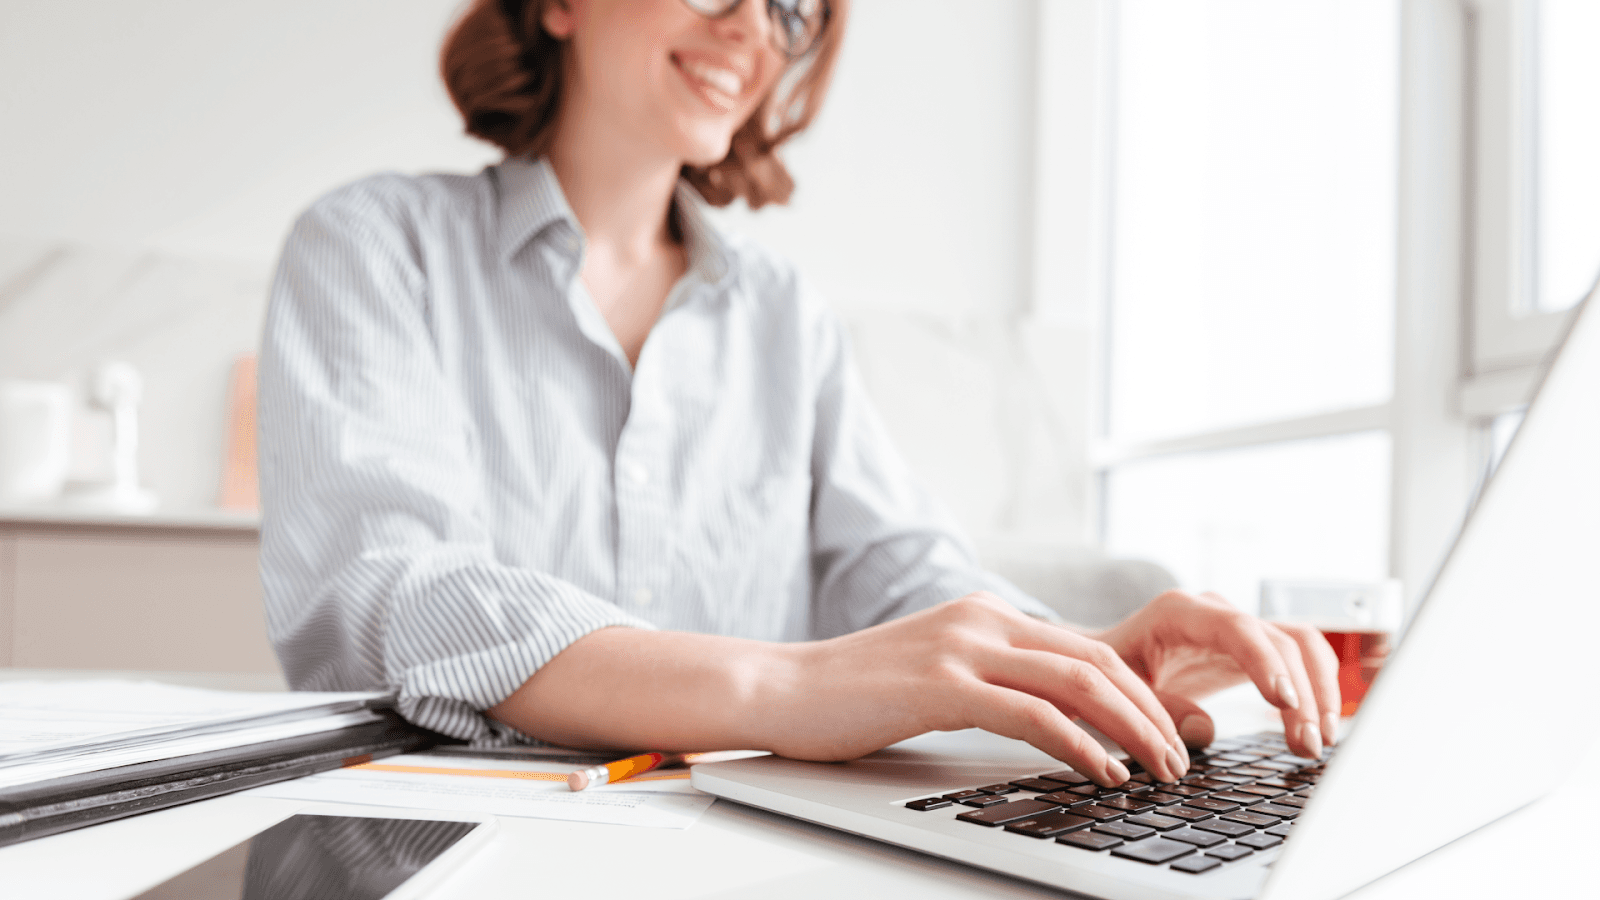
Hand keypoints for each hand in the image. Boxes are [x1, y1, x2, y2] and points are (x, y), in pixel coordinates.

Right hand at [765, 592, 1192, 785]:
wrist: (781, 689)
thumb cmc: (856, 695)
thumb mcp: (938, 675)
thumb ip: (993, 682)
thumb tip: (1054, 721)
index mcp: (988, 615)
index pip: (1088, 649)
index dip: (1141, 694)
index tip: (1170, 735)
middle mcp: (983, 620)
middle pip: (1098, 661)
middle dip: (1153, 714)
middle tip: (1182, 759)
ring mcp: (962, 647)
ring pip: (1078, 682)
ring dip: (1132, 730)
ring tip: (1159, 771)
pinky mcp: (941, 685)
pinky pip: (1031, 713)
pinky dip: (1080, 745)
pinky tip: (1102, 773)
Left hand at [1094, 590, 1341, 758]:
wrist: (1105, 659)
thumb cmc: (1109, 672)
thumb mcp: (1120, 689)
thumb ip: (1158, 707)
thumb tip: (1205, 730)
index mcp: (1178, 612)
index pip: (1236, 629)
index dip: (1265, 663)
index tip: (1283, 702)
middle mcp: (1216, 612)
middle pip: (1278, 641)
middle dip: (1300, 694)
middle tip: (1306, 744)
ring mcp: (1238, 627)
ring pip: (1300, 645)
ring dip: (1318, 691)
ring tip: (1318, 742)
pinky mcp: (1253, 648)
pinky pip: (1298, 659)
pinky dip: (1315, 689)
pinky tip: (1316, 728)